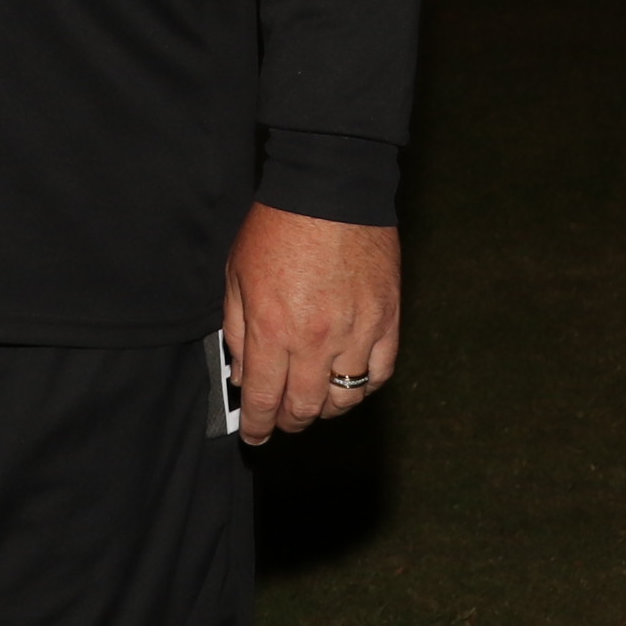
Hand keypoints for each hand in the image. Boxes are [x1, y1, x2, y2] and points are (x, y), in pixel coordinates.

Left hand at [222, 204, 399, 442]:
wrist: (331, 189)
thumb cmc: (277, 228)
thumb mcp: (237, 275)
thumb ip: (238, 331)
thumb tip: (244, 377)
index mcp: (274, 329)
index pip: (265, 397)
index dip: (258, 424)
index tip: (254, 435)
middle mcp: (316, 340)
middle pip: (305, 406)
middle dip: (289, 421)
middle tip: (281, 421)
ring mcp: (358, 333)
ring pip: (345, 398)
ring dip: (326, 409)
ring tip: (313, 403)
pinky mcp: (388, 321)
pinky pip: (380, 374)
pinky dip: (363, 386)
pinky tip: (348, 383)